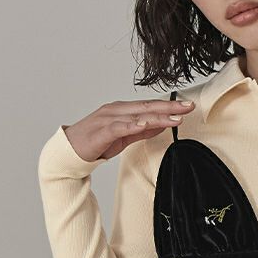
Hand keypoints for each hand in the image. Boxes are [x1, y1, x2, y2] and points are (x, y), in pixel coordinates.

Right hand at [62, 95, 195, 161]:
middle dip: (170, 107)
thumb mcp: (125, 136)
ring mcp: (108, 119)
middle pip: (147, 107)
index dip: (169, 107)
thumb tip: (162, 125)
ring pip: (137, 115)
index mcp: (123, 110)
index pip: (150, 106)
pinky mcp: (101, 131)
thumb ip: (142, 130)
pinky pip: (119, 127)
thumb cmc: (96, 142)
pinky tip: (145, 124)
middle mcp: (116, 111)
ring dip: (157, 116)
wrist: (69, 151)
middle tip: (188, 107)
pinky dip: (133, 125)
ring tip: (175, 118)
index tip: (187, 107)